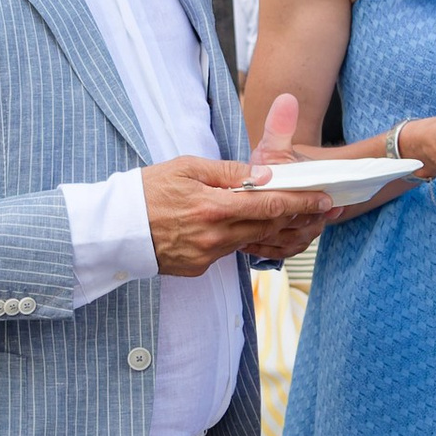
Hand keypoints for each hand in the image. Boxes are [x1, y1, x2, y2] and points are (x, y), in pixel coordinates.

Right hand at [145, 149, 328, 271]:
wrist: (111, 228)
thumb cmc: (145, 190)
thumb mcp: (185, 167)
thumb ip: (228, 172)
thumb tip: (265, 175)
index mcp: (213, 207)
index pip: (270, 205)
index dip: (301, 202)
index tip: (324, 199)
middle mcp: (214, 236)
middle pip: (268, 227)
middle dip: (297, 217)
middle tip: (320, 209)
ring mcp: (206, 256)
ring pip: (251, 240)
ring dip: (273, 229)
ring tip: (290, 217)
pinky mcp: (197, 268)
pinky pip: (227, 252)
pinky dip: (238, 239)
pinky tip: (240, 229)